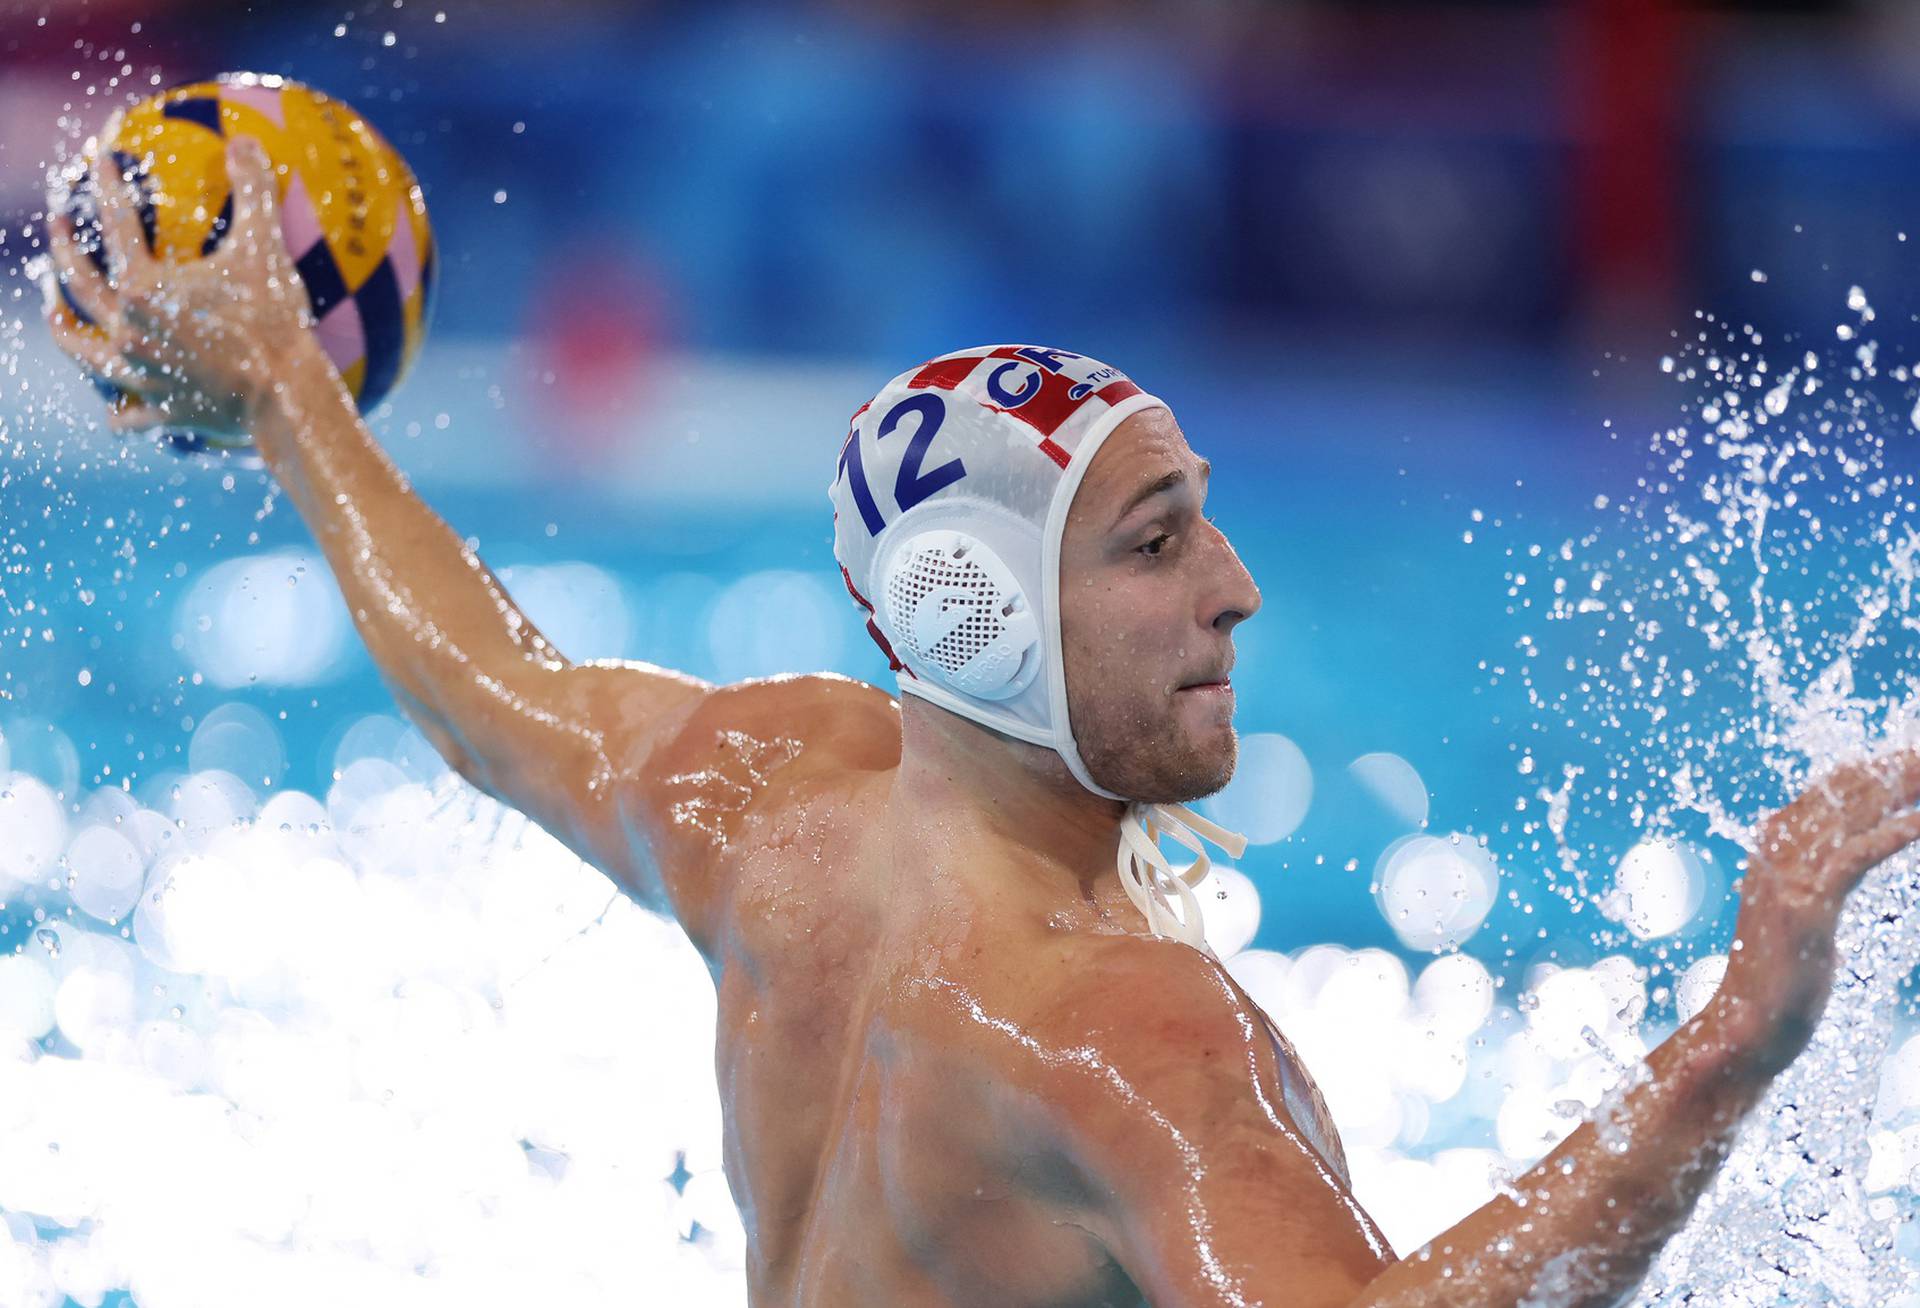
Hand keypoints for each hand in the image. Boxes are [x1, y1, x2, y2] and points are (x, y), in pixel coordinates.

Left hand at [41, 136, 310, 438]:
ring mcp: (138, 373)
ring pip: (82, 349)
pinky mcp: (160, 410)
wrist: (283, 396)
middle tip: (57, 226)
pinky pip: (125, 413)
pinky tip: (116, 405)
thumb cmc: (272, 321)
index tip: (100, 162)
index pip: (116, 225)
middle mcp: (127, 329)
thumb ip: (253, 191)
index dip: (107, 187)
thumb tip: (245, 140)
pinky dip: (118, 409)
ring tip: (56, 312)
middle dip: (63, 249)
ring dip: (64, 328)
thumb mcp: (265, 250)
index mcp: (142, 287)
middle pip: (78, 284)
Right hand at [1717, 748, 1919, 1070]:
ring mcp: (1787, 880)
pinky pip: (1854, 858)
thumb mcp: (1798, 920)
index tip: (1905, 760)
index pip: (1823, 794)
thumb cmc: (1778, 982)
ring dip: (1897, 788)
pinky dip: (1892, 834)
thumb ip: (1811, 886)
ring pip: (1848, 815)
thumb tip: (1827, 877)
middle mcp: (1774, 855)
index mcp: (1770, 852)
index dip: (1867, 770)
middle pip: (1838, 794)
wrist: (1745, 1028)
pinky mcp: (1807, 908)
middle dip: (1889, 769)